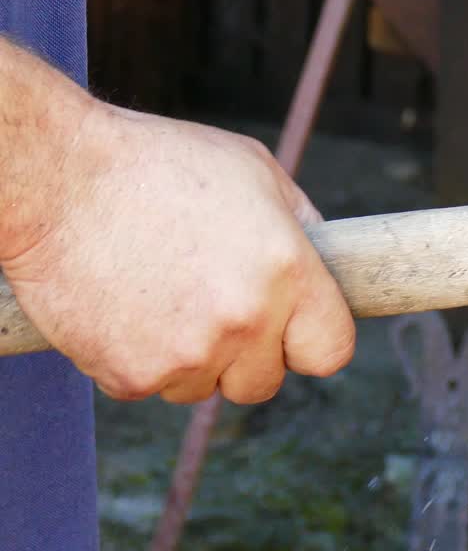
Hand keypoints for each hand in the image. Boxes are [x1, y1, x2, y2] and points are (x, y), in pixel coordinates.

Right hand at [0, 103, 354, 403]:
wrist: (54, 175)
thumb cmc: (156, 163)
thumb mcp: (253, 171)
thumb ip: (300, 224)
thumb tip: (327, 260)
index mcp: (287, 272)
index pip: (331, 351)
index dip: (309, 341)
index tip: (290, 331)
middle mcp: (245, 321)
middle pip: (263, 382)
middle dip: (244, 355)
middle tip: (211, 308)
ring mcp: (188, 354)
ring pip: (203, 387)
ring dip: (189, 357)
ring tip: (159, 294)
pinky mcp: (131, 375)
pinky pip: (150, 386)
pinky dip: (137, 357)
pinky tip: (123, 305)